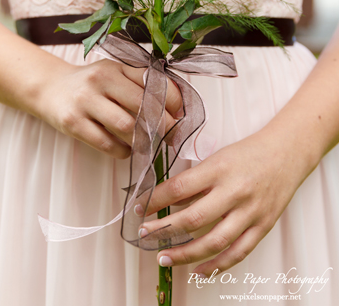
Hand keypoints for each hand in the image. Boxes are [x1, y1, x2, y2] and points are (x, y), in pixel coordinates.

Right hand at [36, 59, 182, 158]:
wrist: (49, 88)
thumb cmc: (90, 85)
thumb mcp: (112, 74)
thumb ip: (139, 83)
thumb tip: (177, 107)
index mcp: (114, 67)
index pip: (152, 81)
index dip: (172, 100)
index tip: (180, 114)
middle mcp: (99, 80)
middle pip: (142, 106)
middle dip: (164, 125)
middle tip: (171, 136)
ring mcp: (84, 101)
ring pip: (126, 127)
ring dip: (143, 140)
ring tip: (147, 144)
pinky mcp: (73, 123)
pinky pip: (107, 144)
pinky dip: (123, 151)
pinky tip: (126, 150)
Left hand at [139, 125, 308, 274]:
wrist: (286, 154)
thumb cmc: (247, 154)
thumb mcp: (215, 159)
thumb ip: (193, 181)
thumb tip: (166, 202)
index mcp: (218, 170)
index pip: (179, 188)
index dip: (155, 201)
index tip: (138, 208)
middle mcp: (234, 192)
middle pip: (194, 218)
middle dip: (164, 229)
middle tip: (144, 234)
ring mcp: (250, 212)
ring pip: (214, 241)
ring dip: (185, 254)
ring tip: (164, 258)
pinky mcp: (263, 227)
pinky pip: (238, 252)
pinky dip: (217, 265)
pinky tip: (198, 270)